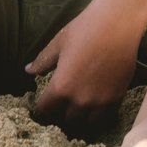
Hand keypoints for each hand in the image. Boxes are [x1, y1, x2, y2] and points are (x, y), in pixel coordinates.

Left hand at [23, 1, 142, 132]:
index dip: (43, 105)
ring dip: (82, 114)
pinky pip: (106, 114)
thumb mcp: (58, 44)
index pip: (46, 109)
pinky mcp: (117, 97)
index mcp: (61, 87)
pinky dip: (100, 111)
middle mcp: (80, 99)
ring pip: (87, 121)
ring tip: (80, 104)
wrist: (117, 25)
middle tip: (63, 101)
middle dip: (62, 110)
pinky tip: (97, 100)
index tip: (46, 99)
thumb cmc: (84, 30)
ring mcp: (100, 101)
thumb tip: (29, 70)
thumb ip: (43, 61)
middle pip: (67, 118)